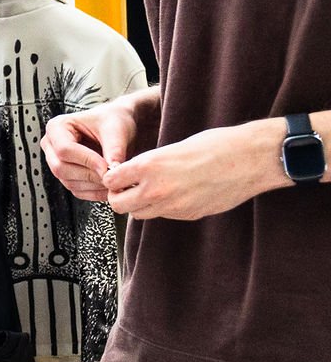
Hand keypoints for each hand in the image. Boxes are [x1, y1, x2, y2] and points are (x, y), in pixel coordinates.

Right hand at [40, 102, 143, 202]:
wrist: (119, 129)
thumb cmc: (114, 121)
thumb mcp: (116, 129)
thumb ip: (114, 149)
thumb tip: (111, 170)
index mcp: (57, 127)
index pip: (64, 149)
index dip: (87, 160)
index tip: (108, 166)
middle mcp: (52, 146)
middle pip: (61, 168)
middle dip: (89, 174)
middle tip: (112, 176)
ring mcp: (58, 163)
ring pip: (69, 182)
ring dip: (94, 185)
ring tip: (114, 179)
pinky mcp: (68, 177)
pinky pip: (77, 191)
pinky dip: (95, 192)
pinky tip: (110, 185)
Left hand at [102, 122, 281, 220]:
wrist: (251, 158)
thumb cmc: (217, 145)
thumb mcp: (173, 147)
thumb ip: (150, 163)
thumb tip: (133, 174)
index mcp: (149, 166)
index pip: (110, 181)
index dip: (112, 178)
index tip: (118, 175)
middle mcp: (157, 189)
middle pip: (118, 204)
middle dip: (120, 196)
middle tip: (128, 187)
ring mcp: (173, 206)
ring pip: (139, 214)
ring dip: (139, 204)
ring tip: (151, 191)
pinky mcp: (189, 215)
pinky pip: (164, 216)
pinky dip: (162, 208)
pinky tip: (174, 194)